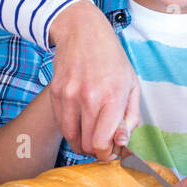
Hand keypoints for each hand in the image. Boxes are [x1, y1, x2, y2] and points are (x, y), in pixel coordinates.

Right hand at [45, 0, 140, 155]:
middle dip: (96, 150)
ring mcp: (68, 96)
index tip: (111, 151)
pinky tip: (80, 120)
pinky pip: (61, 125)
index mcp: (112, 96)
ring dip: (82, 143)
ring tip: (91, 133)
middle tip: (103, 142)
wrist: (82, 31)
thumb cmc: (111, 58)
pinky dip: (71, 129)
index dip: (107, 154)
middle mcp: (88, 98)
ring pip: (71, 139)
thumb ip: (131, 117)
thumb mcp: (132, 84)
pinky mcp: (55, 94)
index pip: (102, 143)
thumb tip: (121, 143)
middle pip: (86, 145)